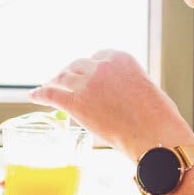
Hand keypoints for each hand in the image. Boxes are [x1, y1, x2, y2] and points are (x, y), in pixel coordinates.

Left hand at [29, 50, 193, 159]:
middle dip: (70, 73)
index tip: (84, 74)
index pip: (97, 57)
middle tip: (65, 82)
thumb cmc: (159, 120)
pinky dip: (40, 94)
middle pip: (77, 65)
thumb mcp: (147, 90)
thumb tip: (124, 97)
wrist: (156, 136)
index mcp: (121, 58)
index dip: (88, 67)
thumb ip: (130, 86)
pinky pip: (52, 95)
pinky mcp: (76, 103)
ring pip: (62, 77)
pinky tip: (34, 96)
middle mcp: (101, 66)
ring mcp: (87, 83)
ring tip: (48, 87)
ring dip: (54, 82)